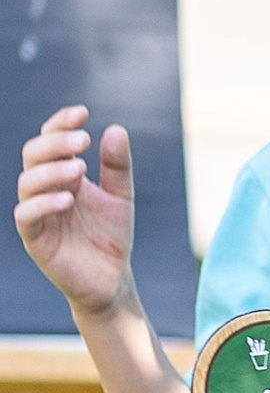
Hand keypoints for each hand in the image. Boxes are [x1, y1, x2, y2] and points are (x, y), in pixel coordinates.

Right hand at [15, 110, 136, 314]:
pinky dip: (44, 203)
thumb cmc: (110, 236)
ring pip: (27, 182)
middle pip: (33, 155)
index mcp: (62, 174)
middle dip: (55, 143)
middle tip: (83, 141)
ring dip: (51, 171)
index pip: (50, 139)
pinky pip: (26, 215)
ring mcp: (37, 212)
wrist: (111, 278)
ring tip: (80, 169)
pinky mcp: (35, 238)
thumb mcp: (121, 197)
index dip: (60, 123)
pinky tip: (68, 198)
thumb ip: (117, 167)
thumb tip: (115, 129)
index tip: (83, 113)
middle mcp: (45, 189)